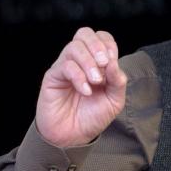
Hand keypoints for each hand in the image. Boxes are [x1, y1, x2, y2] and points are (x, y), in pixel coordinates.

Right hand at [35, 27, 127, 146]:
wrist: (73, 137)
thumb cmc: (93, 117)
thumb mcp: (114, 100)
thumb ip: (118, 81)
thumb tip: (113, 63)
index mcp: (96, 62)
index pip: (101, 37)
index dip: (108, 45)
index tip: (112, 63)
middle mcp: (80, 60)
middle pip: (84, 33)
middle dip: (97, 46)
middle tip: (104, 64)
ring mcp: (65, 67)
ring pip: (74, 47)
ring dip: (88, 62)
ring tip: (95, 82)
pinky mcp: (53, 77)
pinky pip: (65, 66)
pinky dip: (78, 77)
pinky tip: (85, 91)